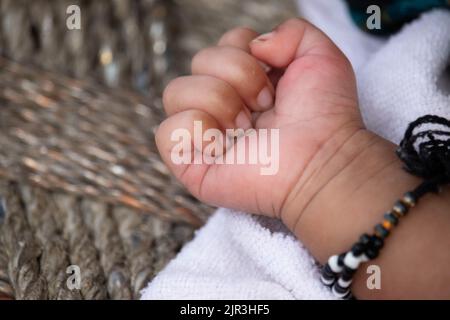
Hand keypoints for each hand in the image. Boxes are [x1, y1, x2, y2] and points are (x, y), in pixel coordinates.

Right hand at [156, 18, 363, 228]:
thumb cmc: (324, 116)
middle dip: (238, 76)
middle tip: (266, 106)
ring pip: (175, 91)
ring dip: (219, 102)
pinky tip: (223, 145)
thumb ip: (290, 31)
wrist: (322, 159)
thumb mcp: (319, 56)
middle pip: (198, 60)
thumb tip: (254, 44)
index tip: (274, 82)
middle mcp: (220, 105)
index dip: (245, 53)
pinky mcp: (190, 164)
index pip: (220, 45)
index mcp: (243, 83)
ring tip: (246, 128)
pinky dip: (196, 129)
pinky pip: (166, 132)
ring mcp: (202, 134)